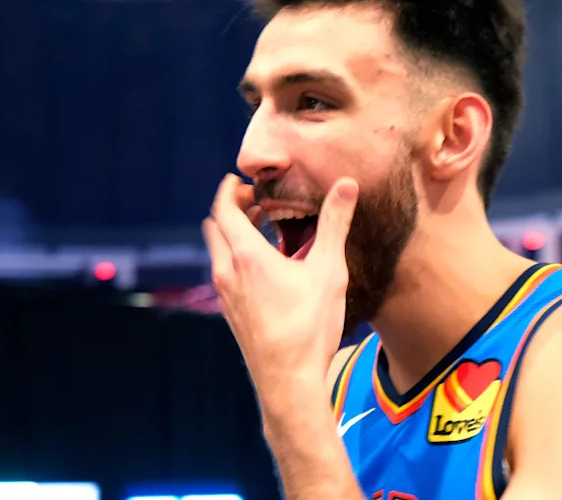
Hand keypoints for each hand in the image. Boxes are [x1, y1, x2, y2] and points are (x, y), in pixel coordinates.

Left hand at [202, 173, 358, 392]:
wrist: (288, 382)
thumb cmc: (308, 327)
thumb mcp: (328, 270)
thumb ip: (334, 224)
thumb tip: (346, 185)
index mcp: (245, 256)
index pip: (223, 209)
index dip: (230, 190)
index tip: (243, 181)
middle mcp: (227, 272)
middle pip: (215, 227)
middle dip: (232, 210)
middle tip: (257, 203)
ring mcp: (225, 296)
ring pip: (218, 252)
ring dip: (234, 235)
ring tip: (263, 231)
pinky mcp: (231, 314)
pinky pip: (225, 274)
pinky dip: (236, 258)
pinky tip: (265, 269)